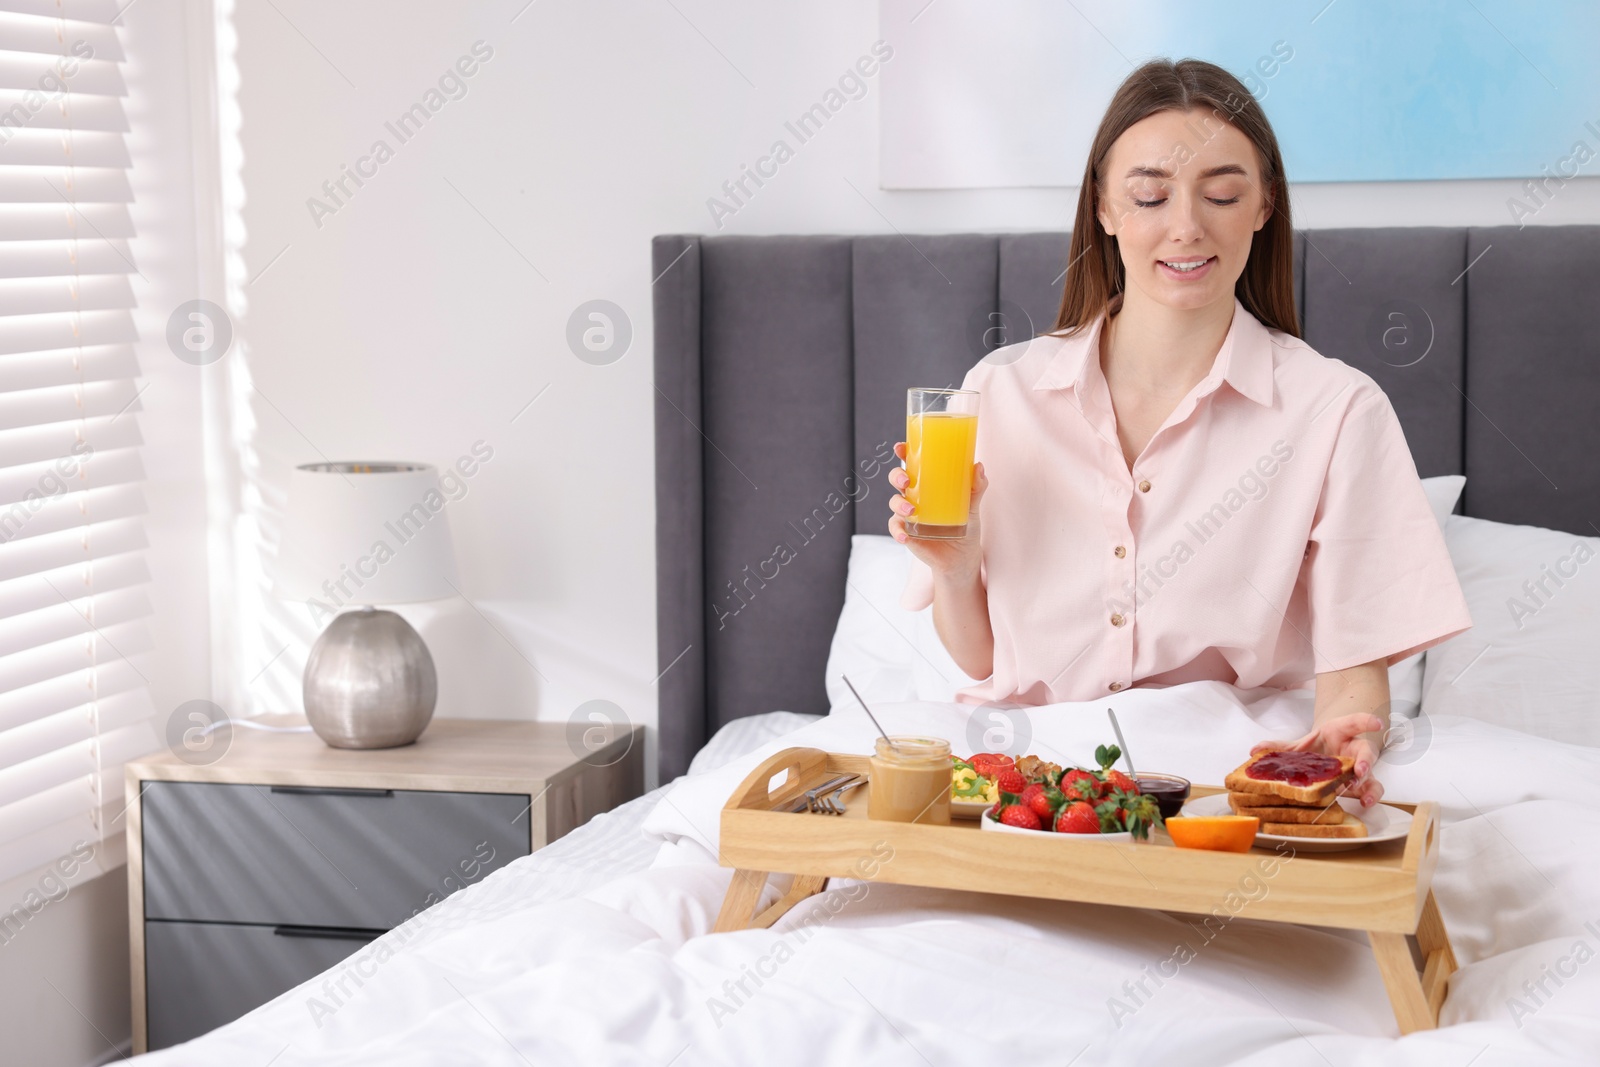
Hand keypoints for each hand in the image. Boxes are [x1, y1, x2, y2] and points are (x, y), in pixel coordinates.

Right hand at [885, 442, 986, 579]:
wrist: (962, 558)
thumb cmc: (966, 527)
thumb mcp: (973, 506)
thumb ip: (976, 487)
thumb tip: (978, 466)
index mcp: (927, 484)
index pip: (912, 463)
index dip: (903, 452)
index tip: (900, 447)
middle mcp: (914, 496)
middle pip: (897, 479)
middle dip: (897, 476)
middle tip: (906, 481)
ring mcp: (908, 514)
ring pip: (894, 502)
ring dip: (898, 504)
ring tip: (910, 510)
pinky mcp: (906, 532)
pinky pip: (896, 529)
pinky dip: (898, 531)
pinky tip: (905, 536)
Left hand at [1250, 712, 1385, 807]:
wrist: (1325, 754)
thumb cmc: (1317, 748)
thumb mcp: (1300, 744)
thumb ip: (1280, 746)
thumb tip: (1254, 750)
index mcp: (1340, 732)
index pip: (1355, 723)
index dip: (1366, 722)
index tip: (1377, 723)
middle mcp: (1354, 750)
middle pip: (1366, 752)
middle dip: (1365, 761)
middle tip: (1360, 770)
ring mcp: (1359, 769)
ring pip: (1372, 774)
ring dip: (1369, 784)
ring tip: (1362, 794)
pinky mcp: (1360, 785)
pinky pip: (1370, 790)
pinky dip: (1369, 796)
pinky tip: (1364, 804)